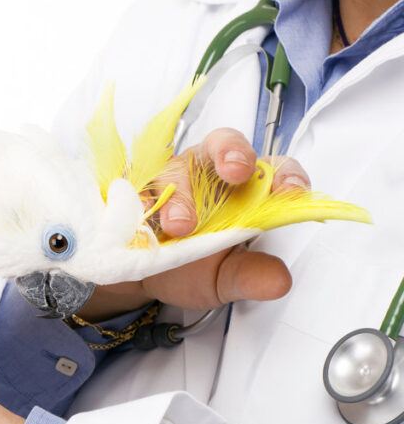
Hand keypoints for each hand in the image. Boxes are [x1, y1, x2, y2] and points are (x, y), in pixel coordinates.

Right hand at [78, 129, 302, 320]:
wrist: (140, 278)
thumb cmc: (189, 269)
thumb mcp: (223, 278)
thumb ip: (250, 277)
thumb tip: (279, 281)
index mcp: (242, 191)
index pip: (272, 168)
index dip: (285, 173)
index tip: (290, 191)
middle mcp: (207, 174)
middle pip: (223, 143)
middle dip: (231, 152)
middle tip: (235, 172)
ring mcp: (169, 176)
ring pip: (176, 166)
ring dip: (180, 193)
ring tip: (178, 226)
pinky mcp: (133, 185)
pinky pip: (135, 181)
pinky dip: (141, 197)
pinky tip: (143, 215)